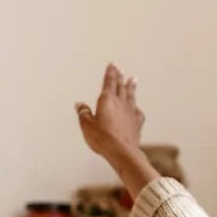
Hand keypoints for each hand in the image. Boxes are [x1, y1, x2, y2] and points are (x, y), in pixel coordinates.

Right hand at [76, 64, 154, 189]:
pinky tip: (136, 108)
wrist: (122, 151)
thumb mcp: (87, 126)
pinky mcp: (137, 122)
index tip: (112, 64)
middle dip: (120, 76)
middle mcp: (120, 102)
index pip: (109, 82)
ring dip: (131, 86)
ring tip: (133, 79)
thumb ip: (84, 113)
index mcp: (107, 100)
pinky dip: (136, 107)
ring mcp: (130, 111)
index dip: (110, 72)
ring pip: (131, 95)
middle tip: (121, 69)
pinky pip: (137, 111)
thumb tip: (79, 104)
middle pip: (121, 86)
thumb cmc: (102, 138)